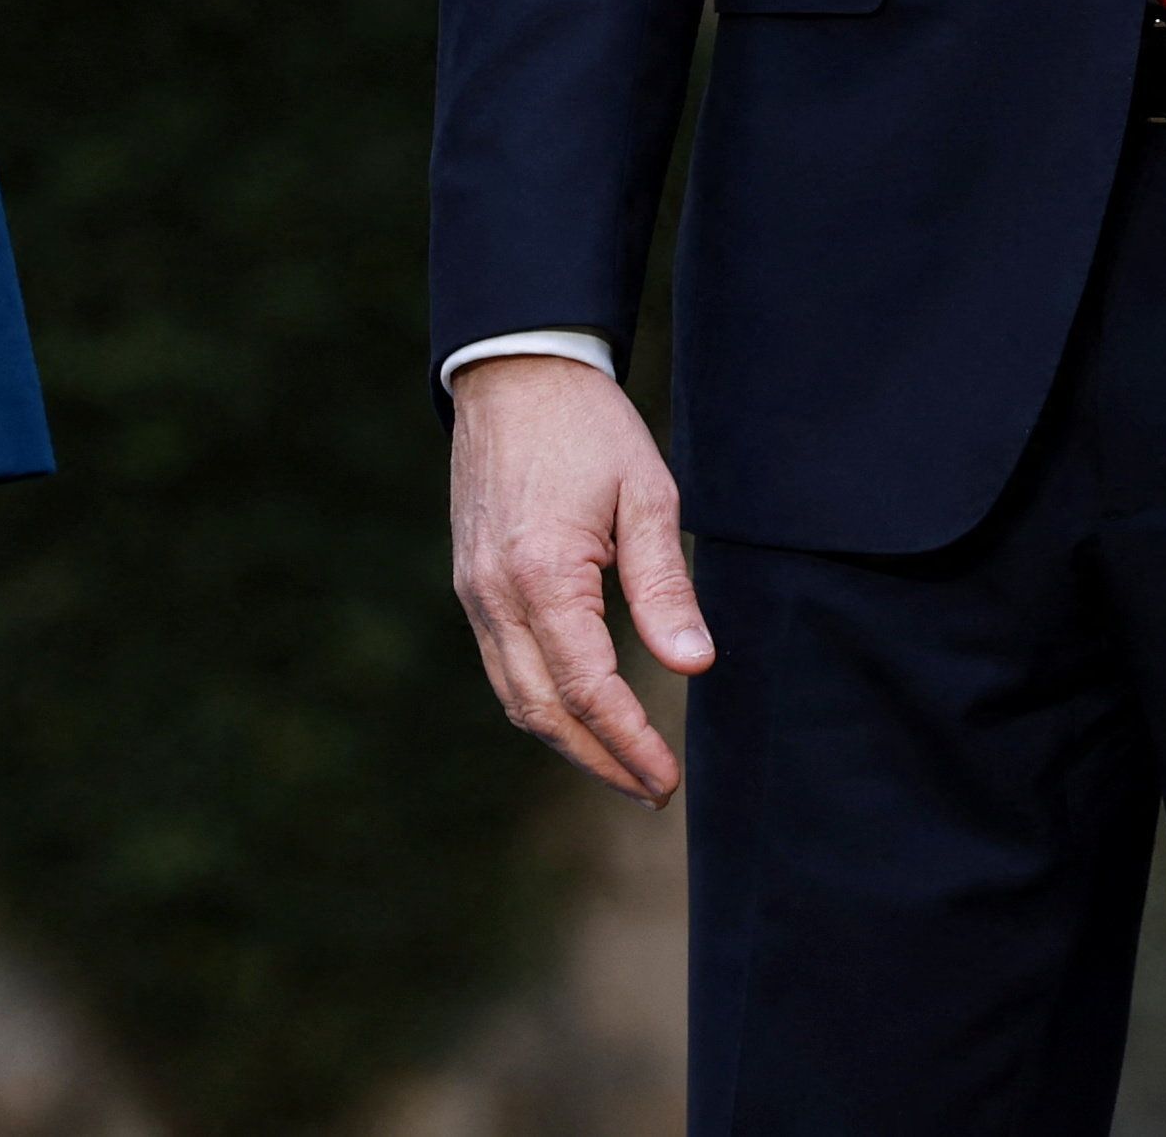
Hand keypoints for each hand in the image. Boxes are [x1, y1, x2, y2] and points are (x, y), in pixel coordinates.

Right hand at [449, 354, 714, 802]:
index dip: (628, 740)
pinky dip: (543, 704)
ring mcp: (474, 593)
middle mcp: (495, 594)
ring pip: (516, 697)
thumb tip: (694, 667)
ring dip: (569, 741)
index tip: (666, 777)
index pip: (586, 687)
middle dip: (599, 759)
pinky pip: (504, 666)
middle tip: (653, 790)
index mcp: (542, 573)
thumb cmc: (590, 428)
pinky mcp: (472, 585)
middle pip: (543, 710)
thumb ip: (664, 587)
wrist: (516, 376)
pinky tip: (582, 715)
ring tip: (625, 768)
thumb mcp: (646, 495)